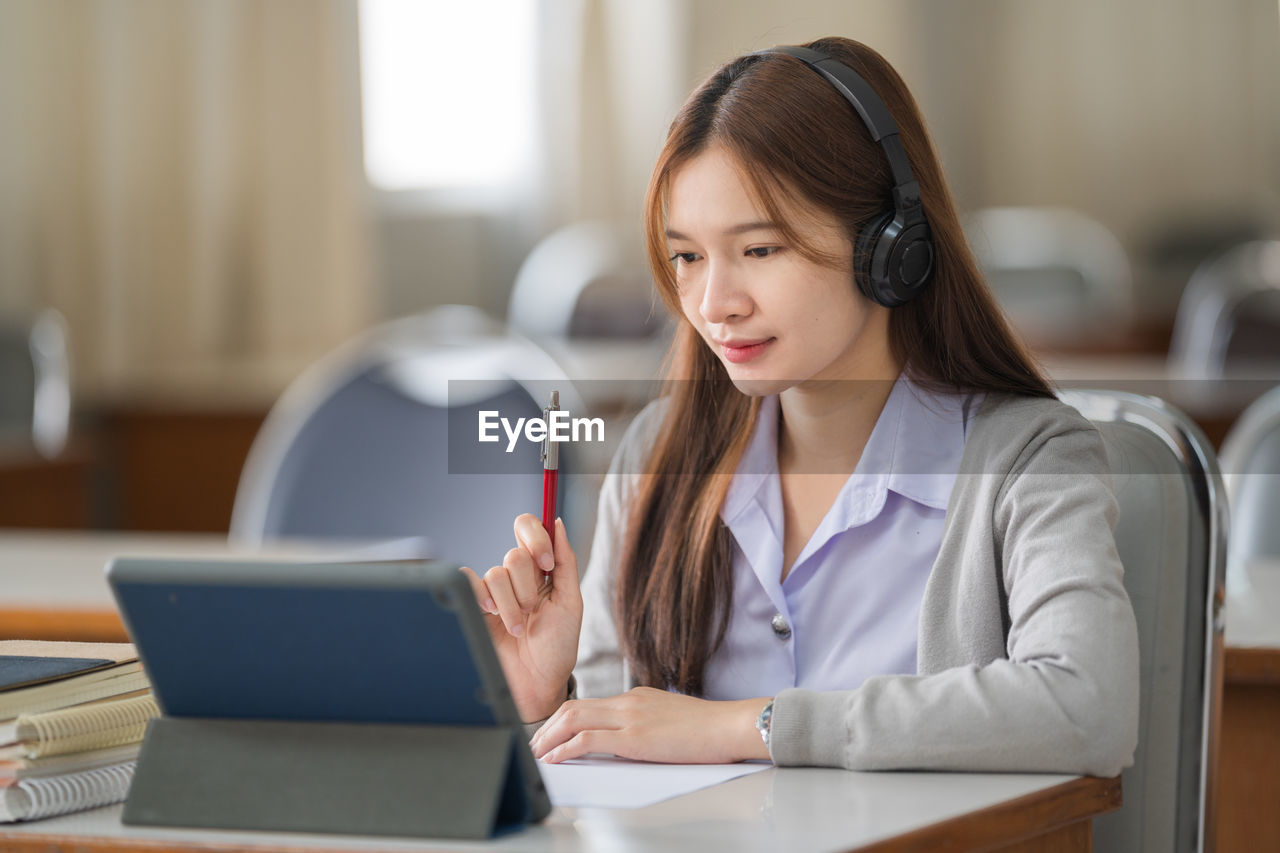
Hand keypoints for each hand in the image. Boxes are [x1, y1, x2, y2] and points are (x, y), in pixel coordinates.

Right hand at [460, 514, 581, 722]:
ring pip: (496, 573)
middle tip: (533, 610)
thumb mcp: (571, 603)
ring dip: (511, 604)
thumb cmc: (556, 647)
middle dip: (528, 586)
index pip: (530, 530)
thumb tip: (557, 524)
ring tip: (517, 627)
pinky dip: (481, 596)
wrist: (534, 684)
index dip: (536, 539)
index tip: (546, 564)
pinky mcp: (473, 604)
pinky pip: (468, 581)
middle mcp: (517, 577)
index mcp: (541, 570)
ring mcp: (495, 591)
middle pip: (514, 554)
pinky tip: (492, 615)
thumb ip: (565, 562)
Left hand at [529, 687, 771, 763]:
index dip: (561, 720)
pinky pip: (589, 740)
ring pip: (574, 719)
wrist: (730, 725)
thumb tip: (625, 743)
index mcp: (635, 697)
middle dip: (547, 728)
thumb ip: (643, 725)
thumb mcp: (667, 720)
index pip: (587, 704)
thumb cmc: (707, 729)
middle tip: (534, 745)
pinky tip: (556, 758)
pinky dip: (566, 748)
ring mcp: (631, 717)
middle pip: (573, 708)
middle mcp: (628, 701)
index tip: (548, 734)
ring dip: (550, 737)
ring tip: (537, 753)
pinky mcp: (635, 737)